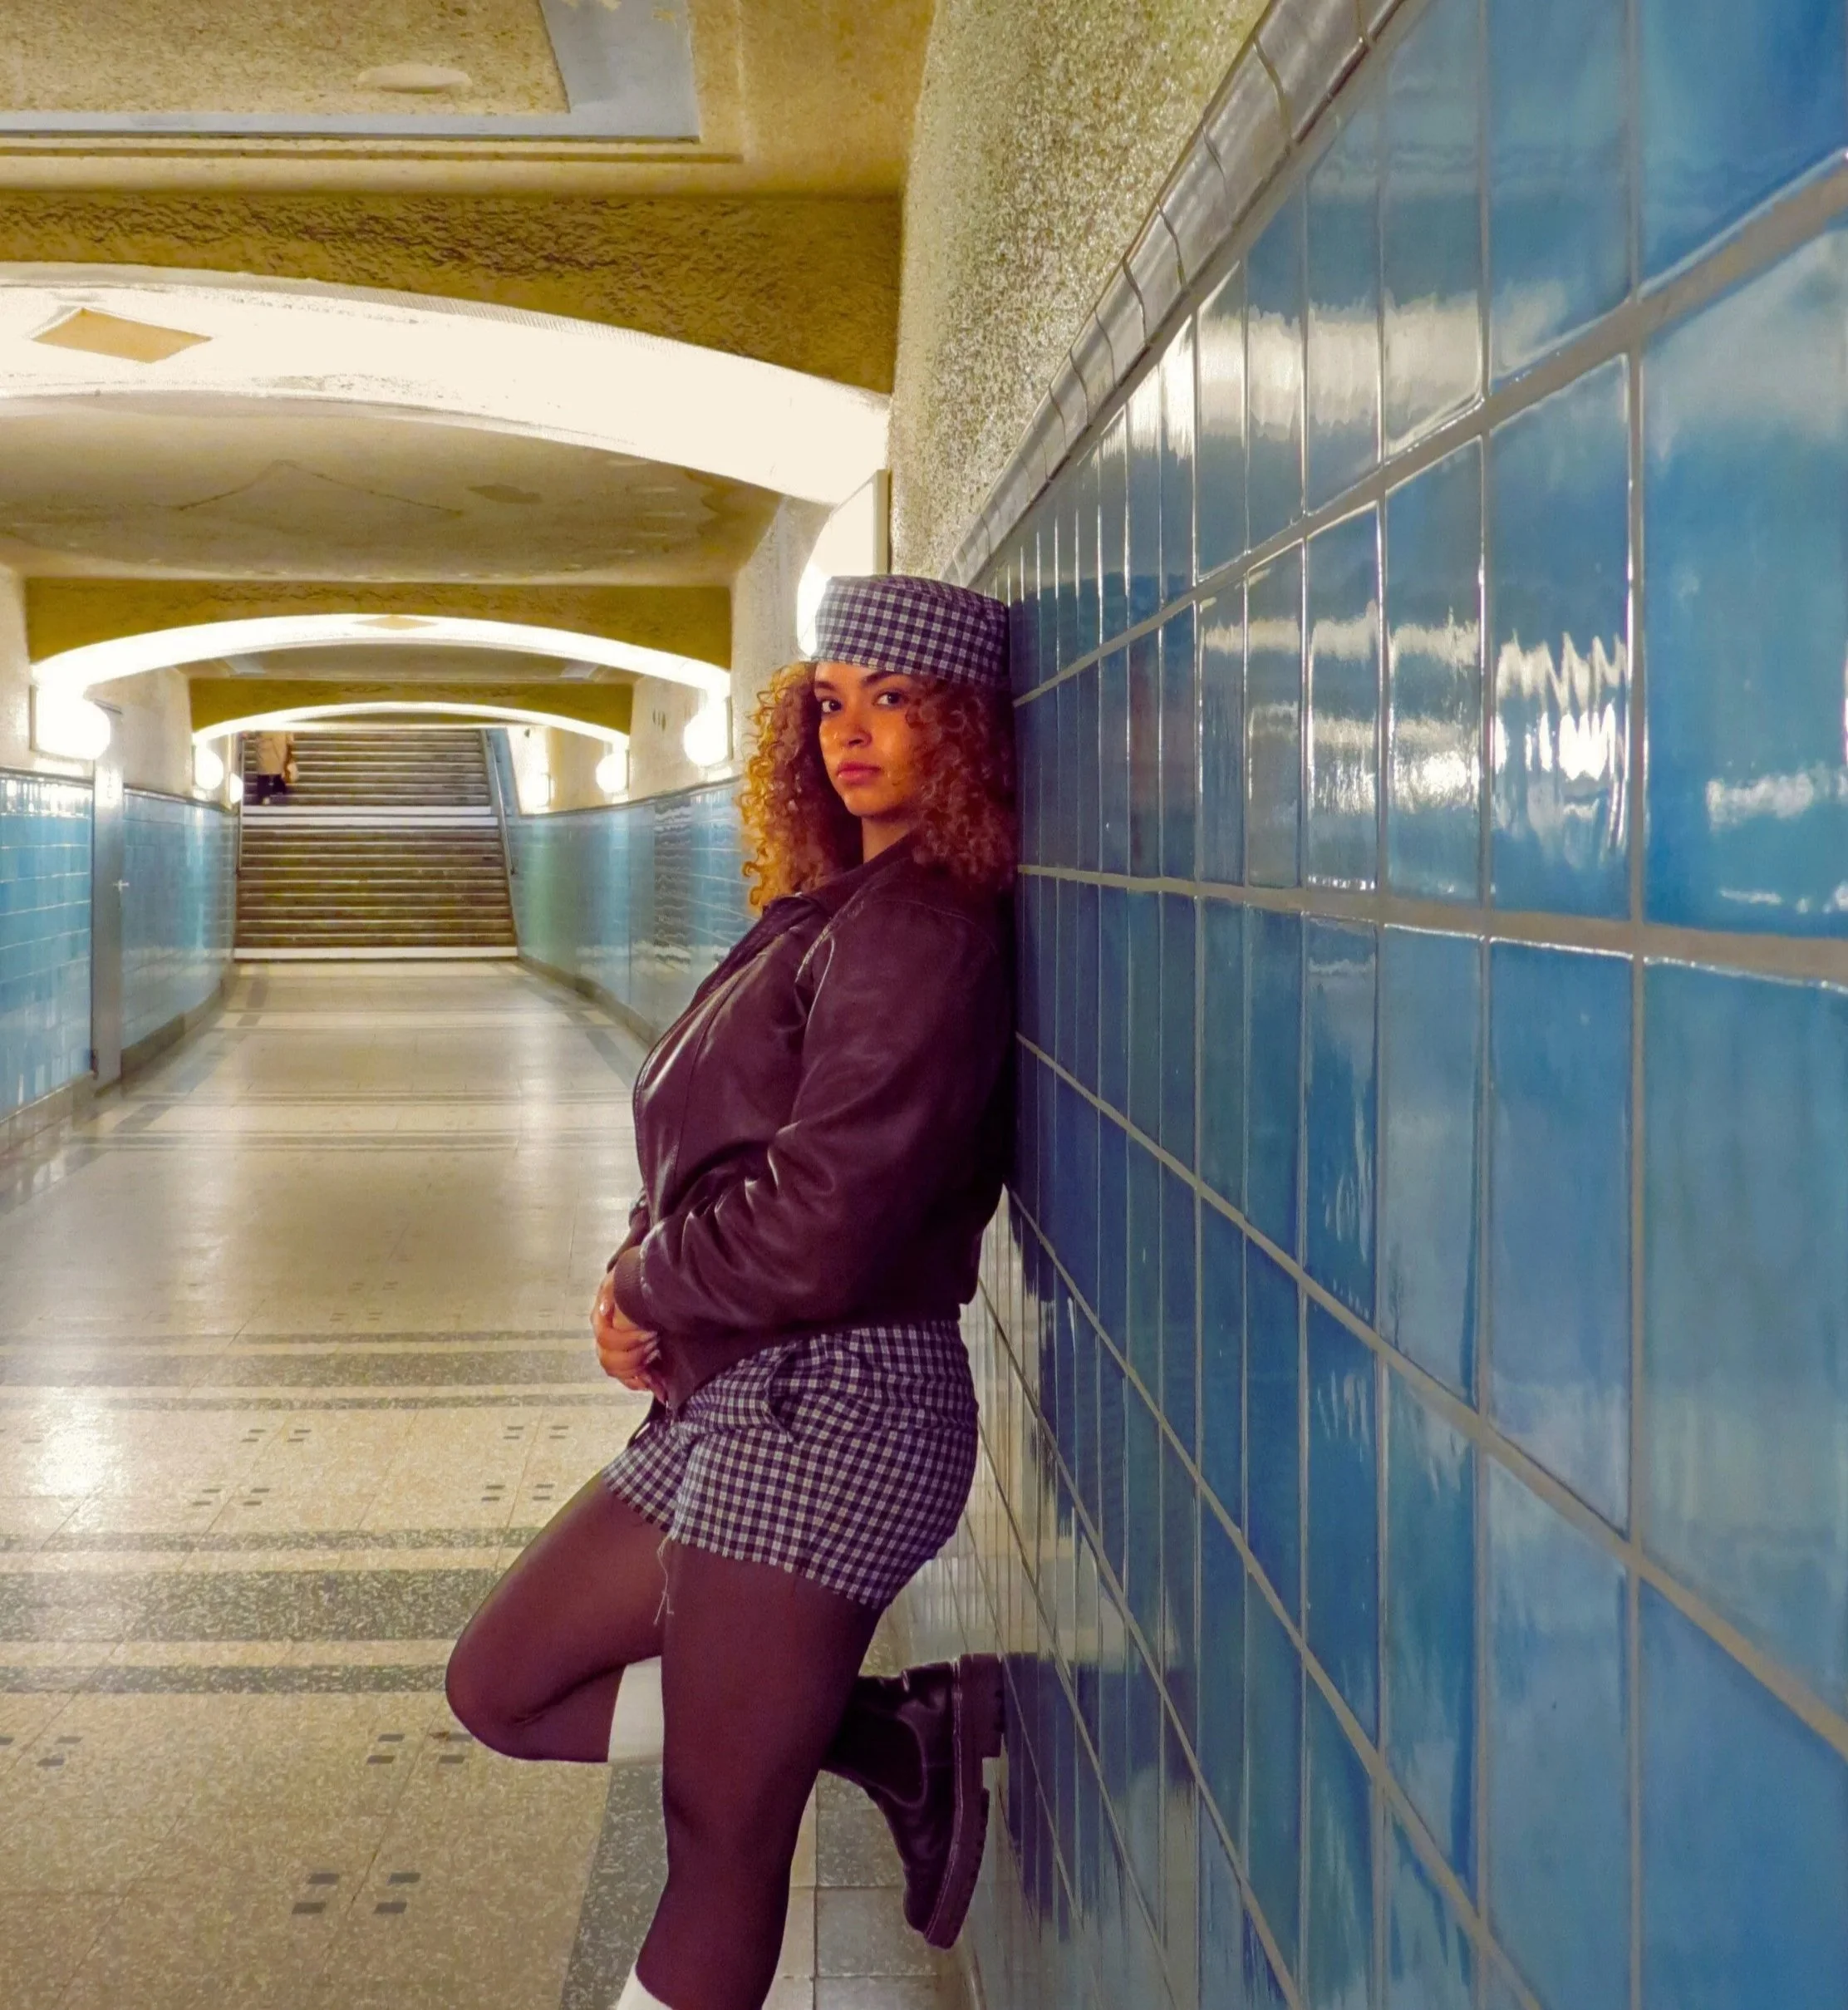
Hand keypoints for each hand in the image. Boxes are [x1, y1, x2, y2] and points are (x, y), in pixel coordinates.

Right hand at [593, 1270, 662, 1395]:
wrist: (648, 1285)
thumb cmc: (634, 1281)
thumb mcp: (623, 1277)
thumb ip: (611, 1291)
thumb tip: (605, 1309)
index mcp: (601, 1320)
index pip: (607, 1339)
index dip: (629, 1340)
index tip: (652, 1333)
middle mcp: (605, 1339)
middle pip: (609, 1360)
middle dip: (635, 1357)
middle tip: (656, 1346)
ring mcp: (615, 1352)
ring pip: (617, 1372)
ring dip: (638, 1370)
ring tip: (657, 1358)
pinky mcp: (628, 1361)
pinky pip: (628, 1379)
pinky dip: (642, 1383)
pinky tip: (656, 1384)